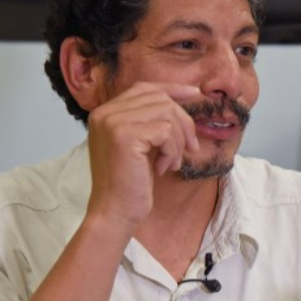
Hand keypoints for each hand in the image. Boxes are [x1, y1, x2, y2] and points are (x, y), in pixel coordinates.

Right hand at [84, 81, 201, 232]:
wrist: (115, 212)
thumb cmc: (130, 183)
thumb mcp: (142, 144)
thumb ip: (153, 121)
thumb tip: (187, 95)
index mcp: (105, 112)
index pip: (144, 88)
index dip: (172, 89)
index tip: (195, 94)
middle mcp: (104, 113)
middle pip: (160, 99)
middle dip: (183, 123)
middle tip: (190, 148)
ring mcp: (112, 122)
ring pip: (167, 113)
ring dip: (179, 141)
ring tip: (173, 162)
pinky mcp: (124, 135)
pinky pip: (166, 131)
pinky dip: (173, 150)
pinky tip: (163, 168)